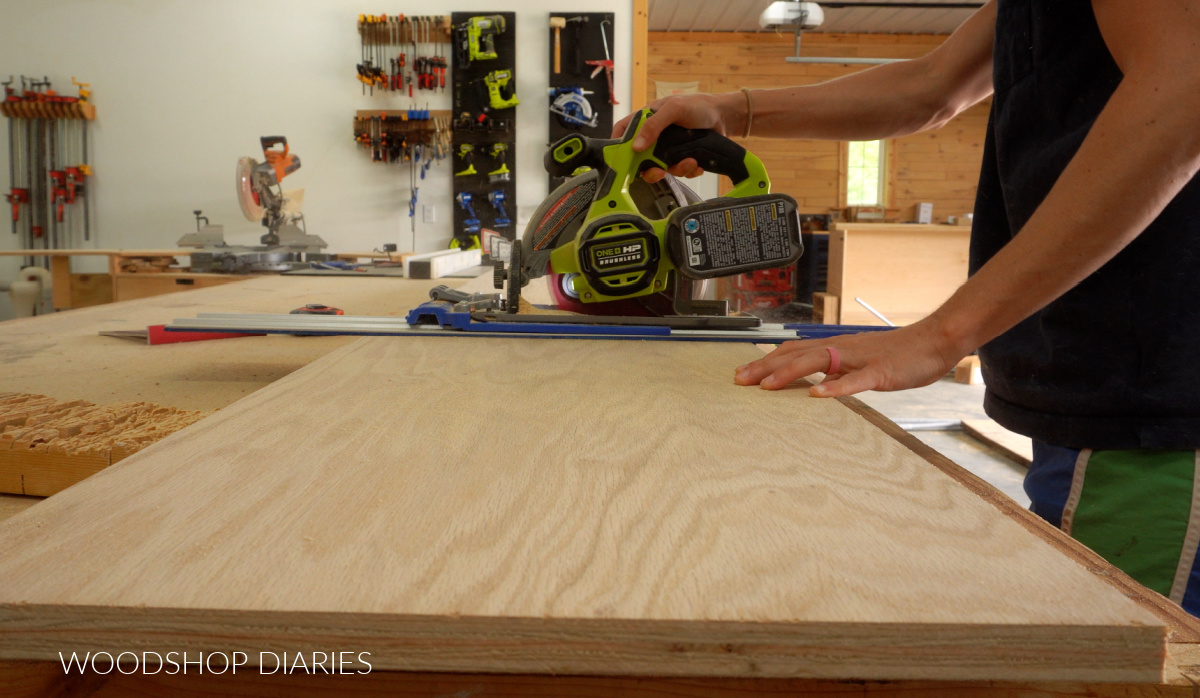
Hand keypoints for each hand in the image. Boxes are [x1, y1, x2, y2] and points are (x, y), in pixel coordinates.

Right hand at [612, 92, 745, 182]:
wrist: (724, 116)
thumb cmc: (698, 105)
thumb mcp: (674, 109)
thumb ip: (654, 125)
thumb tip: (636, 146)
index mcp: (647, 119)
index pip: (623, 131)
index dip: (617, 146)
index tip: (619, 161)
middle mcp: (655, 135)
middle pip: (640, 158)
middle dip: (651, 168)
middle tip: (659, 171)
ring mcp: (667, 148)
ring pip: (662, 167)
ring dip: (676, 169)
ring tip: (690, 162)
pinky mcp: (681, 157)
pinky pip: (679, 171)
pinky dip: (688, 171)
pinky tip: (697, 163)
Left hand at [733, 317, 966, 397]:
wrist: (934, 341)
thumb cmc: (898, 355)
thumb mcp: (860, 362)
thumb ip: (836, 369)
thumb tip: (810, 381)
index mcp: (836, 347)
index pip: (793, 352)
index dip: (766, 362)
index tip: (743, 374)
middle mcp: (842, 348)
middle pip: (797, 355)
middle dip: (765, 367)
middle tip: (739, 381)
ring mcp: (861, 359)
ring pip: (819, 362)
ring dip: (789, 374)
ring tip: (766, 386)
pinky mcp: (881, 372)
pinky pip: (855, 380)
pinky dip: (835, 387)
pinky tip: (816, 394)